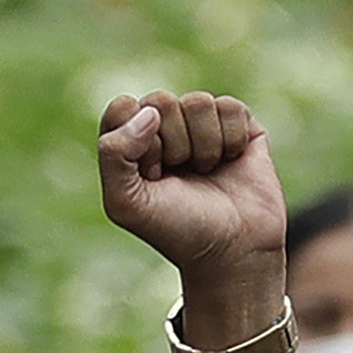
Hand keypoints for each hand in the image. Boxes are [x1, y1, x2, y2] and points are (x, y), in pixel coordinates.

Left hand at [95, 90, 288, 286]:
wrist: (233, 251)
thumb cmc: (177, 229)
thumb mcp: (126, 203)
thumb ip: (113, 153)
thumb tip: (149, 113)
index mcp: (132, 141)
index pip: (124, 108)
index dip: (137, 141)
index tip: (150, 175)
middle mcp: (166, 127)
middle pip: (161, 101)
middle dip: (173, 145)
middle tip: (181, 176)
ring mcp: (202, 124)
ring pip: (198, 102)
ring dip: (204, 146)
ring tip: (206, 172)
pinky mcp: (239, 125)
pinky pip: (229, 107)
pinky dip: (231, 140)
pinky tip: (231, 161)